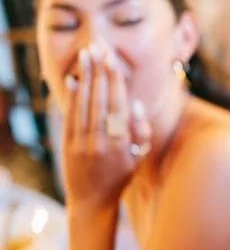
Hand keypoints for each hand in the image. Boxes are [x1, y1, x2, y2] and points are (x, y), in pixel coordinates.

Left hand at [62, 45, 150, 210]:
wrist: (92, 202)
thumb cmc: (121, 178)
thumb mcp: (138, 158)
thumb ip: (140, 131)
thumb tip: (137, 104)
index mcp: (121, 144)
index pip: (118, 105)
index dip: (115, 81)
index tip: (113, 60)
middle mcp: (101, 142)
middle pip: (99, 99)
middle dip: (99, 71)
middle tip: (98, 48)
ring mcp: (82, 144)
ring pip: (84, 105)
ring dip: (85, 77)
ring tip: (86, 55)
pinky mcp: (68, 145)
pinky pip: (70, 117)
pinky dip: (71, 97)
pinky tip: (73, 80)